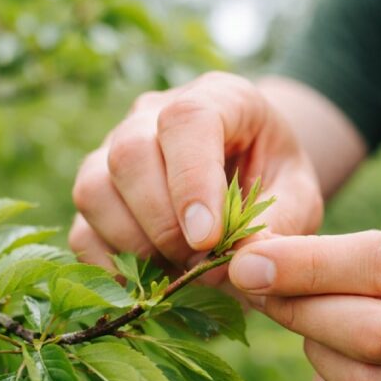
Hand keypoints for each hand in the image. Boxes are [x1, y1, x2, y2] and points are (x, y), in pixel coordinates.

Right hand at [69, 72, 323, 270]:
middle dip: (162, 222)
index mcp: (217, 98)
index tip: (208, 237)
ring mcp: (115, 150)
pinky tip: (151, 282)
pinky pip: (81, 230)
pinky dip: (110, 266)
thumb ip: (281, 224)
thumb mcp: (298, 195)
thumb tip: (241, 265)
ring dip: (134, 244)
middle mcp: (153, 115)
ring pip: (94, 189)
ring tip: (180, 269)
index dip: (191, 181)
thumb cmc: (277, 179)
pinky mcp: (98, 193)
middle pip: (129, 154)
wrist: (254, 176)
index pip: (186, 120)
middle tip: (201, 260)